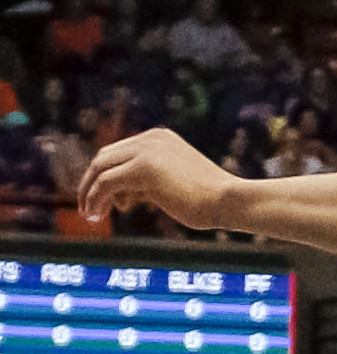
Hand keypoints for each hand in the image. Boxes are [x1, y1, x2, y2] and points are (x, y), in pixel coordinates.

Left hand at [78, 128, 242, 230]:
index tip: (102, 199)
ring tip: (91, 215)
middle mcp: (149, 139)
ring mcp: (146, 151)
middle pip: (104, 158)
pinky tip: (96, 215)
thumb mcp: (174, 183)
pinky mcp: (142, 168)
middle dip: (91, 183)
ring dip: (90, 193)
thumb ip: (148, 182)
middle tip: (88, 207)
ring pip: (101, 170)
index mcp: (159, 138)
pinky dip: (95, 199)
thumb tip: (122, 196)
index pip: (118, 153)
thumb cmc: (211, 201)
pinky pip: (106, 183)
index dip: (104, 176)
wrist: (231, 201)